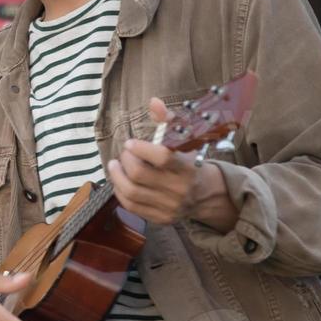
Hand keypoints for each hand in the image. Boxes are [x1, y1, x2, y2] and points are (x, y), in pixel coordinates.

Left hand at [106, 97, 238, 229]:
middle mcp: (179, 189)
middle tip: (123, 153)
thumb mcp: (183, 141)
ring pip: (131, 192)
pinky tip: (119, 181)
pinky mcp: (161, 218)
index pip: (161, 157)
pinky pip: (132, 206)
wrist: (206, 195)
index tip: (130, 143)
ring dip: (116, 176)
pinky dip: (120, 192)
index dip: (140, 148)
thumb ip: (167, 121)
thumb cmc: (189, 162)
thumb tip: (153, 101)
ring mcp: (169, 206)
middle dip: (125, 161)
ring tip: (114, 165)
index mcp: (187, 168)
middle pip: (140, 175)